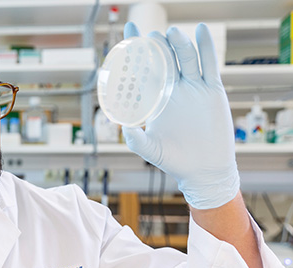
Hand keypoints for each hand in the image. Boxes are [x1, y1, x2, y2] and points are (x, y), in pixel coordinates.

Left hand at [121, 22, 239, 209]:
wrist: (203, 169)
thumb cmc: (174, 161)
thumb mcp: (151, 150)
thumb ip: (136, 139)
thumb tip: (123, 126)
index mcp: (155, 100)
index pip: (142, 72)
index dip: (135, 55)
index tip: (127, 36)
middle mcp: (173, 90)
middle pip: (163, 60)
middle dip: (155, 47)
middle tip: (148, 36)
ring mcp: (193, 88)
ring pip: (184, 59)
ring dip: (178, 45)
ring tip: (172, 33)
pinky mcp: (212, 90)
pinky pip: (209, 65)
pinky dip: (206, 47)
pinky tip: (201, 30)